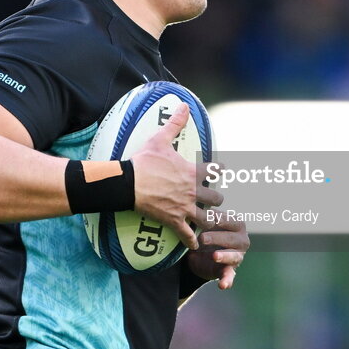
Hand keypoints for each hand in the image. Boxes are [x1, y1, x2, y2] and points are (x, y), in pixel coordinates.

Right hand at [130, 103, 222, 250]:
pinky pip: (188, 235)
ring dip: (209, 220)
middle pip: (217, 199)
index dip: (220, 171)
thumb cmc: (144, 161)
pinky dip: (192, 241)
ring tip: (210, 221)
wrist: (128, 183)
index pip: (217, 171)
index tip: (221, 171)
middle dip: (216, 199)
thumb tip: (184, 105)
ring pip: (208, 219)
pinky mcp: (173, 221)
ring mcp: (184, 208)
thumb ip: (175, 123)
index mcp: (192, 172)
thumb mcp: (160, 139)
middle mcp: (192, 191)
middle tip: (213, 199)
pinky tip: (195, 244)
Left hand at [186, 209, 248, 289]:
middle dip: (217, 238)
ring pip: (233, 256)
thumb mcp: (206, 223)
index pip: (229, 220)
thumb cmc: (206, 232)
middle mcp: (241, 240)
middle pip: (231, 238)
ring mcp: (238, 256)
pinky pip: (230, 276)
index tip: (206, 217)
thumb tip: (198, 205)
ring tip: (214, 256)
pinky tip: (223, 285)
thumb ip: (206, 217)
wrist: (200, 254)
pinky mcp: (231, 270)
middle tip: (202, 238)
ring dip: (224, 256)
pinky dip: (227, 281)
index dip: (218, 219)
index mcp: (237, 224)